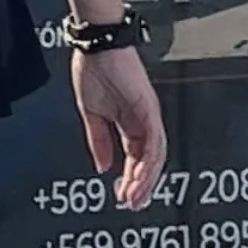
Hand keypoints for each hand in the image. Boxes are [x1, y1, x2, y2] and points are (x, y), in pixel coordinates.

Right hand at [71, 46, 166, 209]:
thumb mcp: (91, 113)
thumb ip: (99, 141)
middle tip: (132, 204)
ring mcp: (148, 114)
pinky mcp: (148, 107)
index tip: (123, 197)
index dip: (131, 180)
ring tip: (134, 196)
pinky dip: (149, 160)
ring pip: (156, 155)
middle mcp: (143, 120)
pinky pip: (155, 139)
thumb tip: (102, 166)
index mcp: (130, 122)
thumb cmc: (94, 69)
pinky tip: (139, 174)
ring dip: (146, 179)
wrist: (97, 43)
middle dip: (141, 186)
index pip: (137, 159)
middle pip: (150, 161)